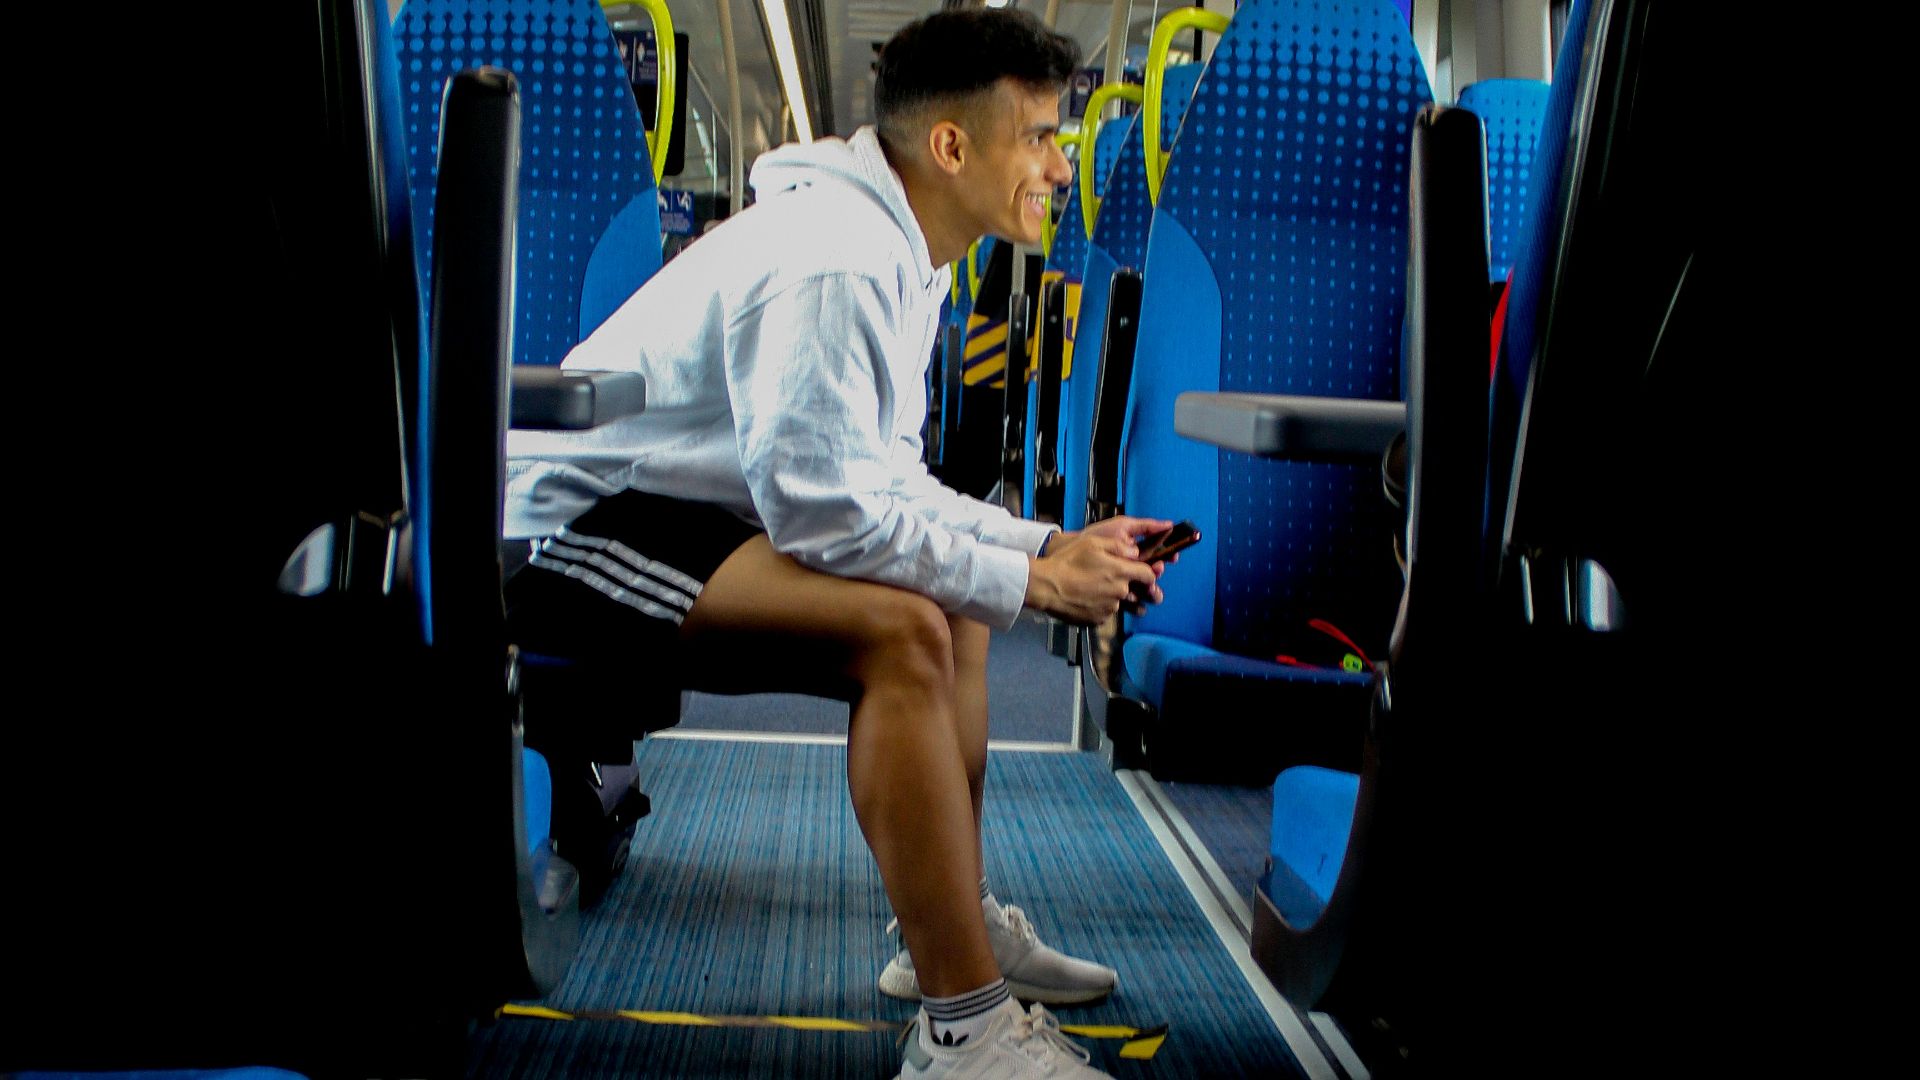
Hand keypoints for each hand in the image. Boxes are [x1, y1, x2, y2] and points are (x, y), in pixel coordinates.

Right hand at [1024, 515, 1167, 624]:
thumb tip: (1135, 552)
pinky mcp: (1098, 620)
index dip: (1148, 573)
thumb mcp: (1093, 543)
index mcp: (1121, 572)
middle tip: (1109, 579)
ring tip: (1093, 588)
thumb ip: (1118, 546)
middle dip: (1127, 585)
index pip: (1149, 576)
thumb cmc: (1067, 562)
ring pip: (1119, 602)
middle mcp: (1120, 593)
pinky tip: (1086, 598)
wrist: (1046, 587)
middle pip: (1134, 591)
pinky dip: (1099, 607)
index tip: (1141, 572)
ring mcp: (1110, 609)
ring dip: (1112, 596)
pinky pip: (1105, 613)